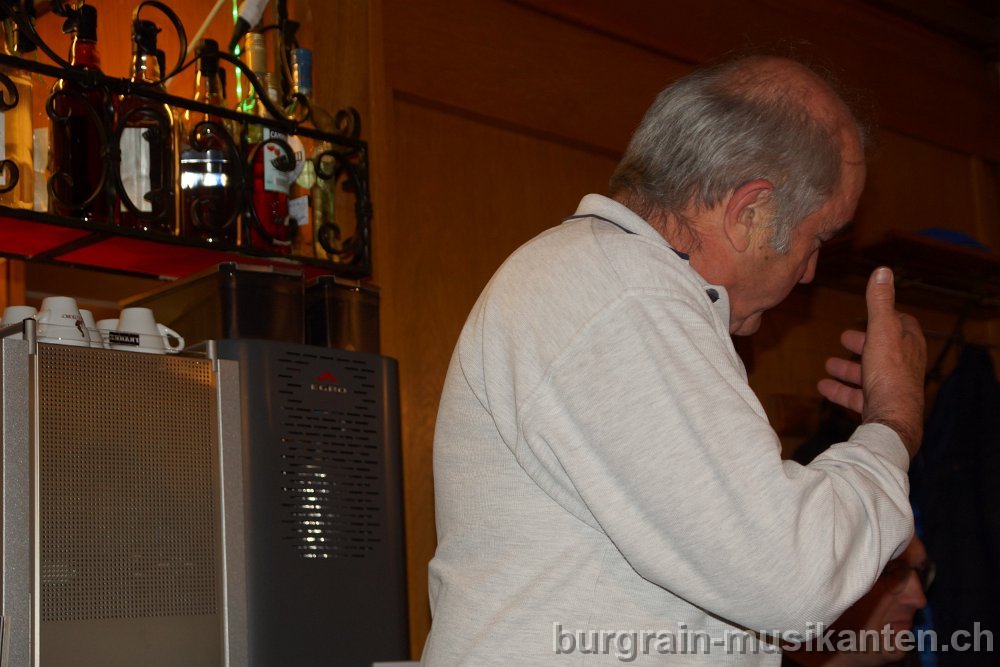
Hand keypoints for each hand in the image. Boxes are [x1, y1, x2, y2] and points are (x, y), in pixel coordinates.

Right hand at [817, 267, 925, 456]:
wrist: (892, 417)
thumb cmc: (889, 372)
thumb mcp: (881, 330)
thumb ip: (879, 302)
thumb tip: (882, 271)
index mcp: (909, 343)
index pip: (902, 324)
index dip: (887, 317)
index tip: (872, 313)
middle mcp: (905, 365)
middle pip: (883, 349)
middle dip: (863, 343)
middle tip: (845, 337)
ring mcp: (892, 387)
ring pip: (868, 373)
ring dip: (848, 368)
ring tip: (828, 363)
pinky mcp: (879, 405)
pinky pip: (858, 395)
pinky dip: (841, 390)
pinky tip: (823, 387)